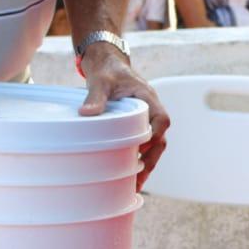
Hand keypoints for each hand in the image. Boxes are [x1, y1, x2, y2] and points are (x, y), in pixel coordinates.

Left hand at [76, 39, 169, 186]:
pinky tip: (131, 174)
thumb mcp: (101, 81)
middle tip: (139, 178)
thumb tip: (87, 113)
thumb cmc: (108, 71)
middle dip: (152, 159)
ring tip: (136, 184)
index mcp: (148, 99)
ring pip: (155, 145)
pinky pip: (145, 144)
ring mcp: (146, 120)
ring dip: (147, 164)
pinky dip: (141, 159)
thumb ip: (96, 96)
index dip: (155, 136)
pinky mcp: (138, 126)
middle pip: (160, 139)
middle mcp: (152, 111)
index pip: (162, 120)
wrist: (108, 64)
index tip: (141, 149)